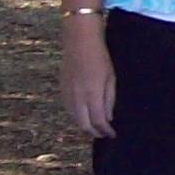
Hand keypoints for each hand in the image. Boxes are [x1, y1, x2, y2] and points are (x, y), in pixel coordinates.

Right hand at [62, 24, 117, 140]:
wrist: (79, 40)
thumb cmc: (99, 57)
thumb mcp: (111, 78)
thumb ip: (109, 100)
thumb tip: (108, 118)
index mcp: (92, 93)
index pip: (98, 121)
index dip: (106, 131)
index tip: (112, 134)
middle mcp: (77, 97)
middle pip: (84, 125)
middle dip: (95, 132)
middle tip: (104, 133)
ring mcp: (67, 93)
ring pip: (75, 119)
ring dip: (85, 125)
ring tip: (95, 126)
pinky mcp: (62, 89)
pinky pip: (68, 110)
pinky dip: (77, 116)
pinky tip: (84, 114)